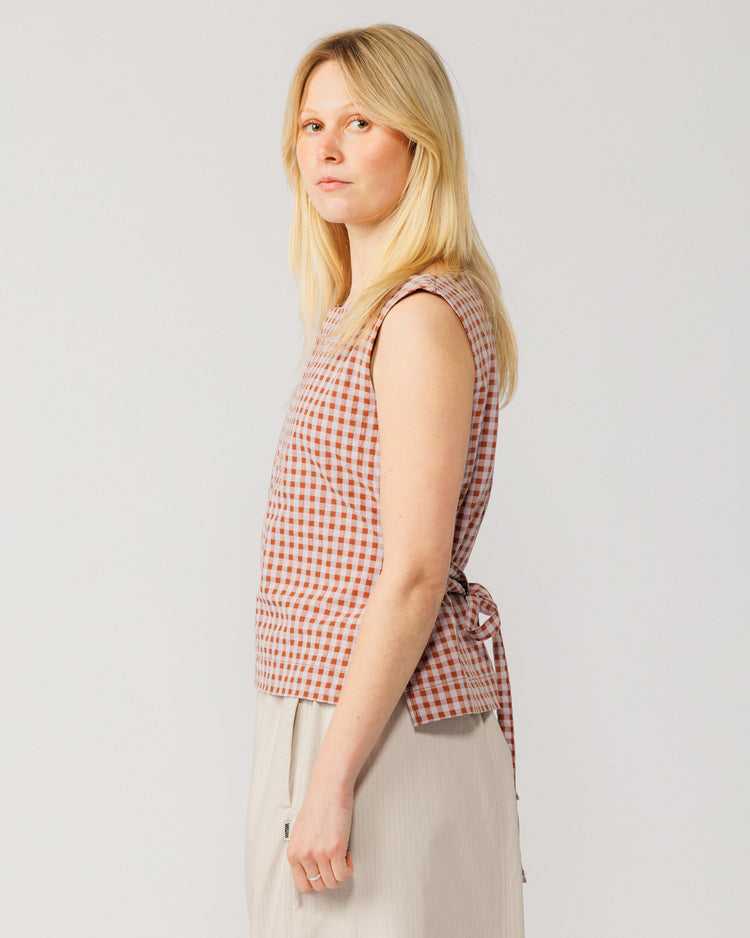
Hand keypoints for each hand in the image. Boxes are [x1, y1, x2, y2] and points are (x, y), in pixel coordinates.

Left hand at [286, 773, 354, 891]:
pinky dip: (348, 867)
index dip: (316, 881)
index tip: (323, 872)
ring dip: (340, 871)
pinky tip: (347, 853)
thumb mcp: (301, 832)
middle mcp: (304, 855)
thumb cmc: (317, 804)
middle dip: (330, 876)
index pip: (302, 885)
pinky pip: (344, 873)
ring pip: (333, 882)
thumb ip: (303, 851)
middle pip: (319, 886)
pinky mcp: (335, 849)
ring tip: (341, 854)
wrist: (329, 787)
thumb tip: (311, 868)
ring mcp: (319, 853)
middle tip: (334, 861)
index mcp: (293, 852)